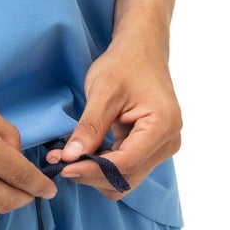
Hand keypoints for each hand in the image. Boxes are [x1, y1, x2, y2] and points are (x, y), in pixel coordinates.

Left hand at [46, 41, 183, 198]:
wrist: (141, 51)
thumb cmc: (125, 63)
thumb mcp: (103, 90)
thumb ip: (89, 127)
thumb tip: (70, 158)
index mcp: (163, 124)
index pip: (127, 162)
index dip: (93, 169)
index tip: (65, 167)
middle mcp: (168, 141)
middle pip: (127, 176)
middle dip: (92, 173)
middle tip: (60, 162)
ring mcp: (162, 147)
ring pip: (126, 178)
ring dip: (96, 173)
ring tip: (69, 157)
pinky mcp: (152, 148)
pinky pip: (126, 168)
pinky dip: (103, 166)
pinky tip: (84, 153)